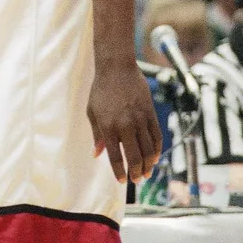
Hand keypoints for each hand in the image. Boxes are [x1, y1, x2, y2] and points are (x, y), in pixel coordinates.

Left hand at [88, 62, 161, 182]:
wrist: (117, 68)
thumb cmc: (100, 90)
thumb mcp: (92, 111)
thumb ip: (96, 135)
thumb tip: (97, 155)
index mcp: (108, 126)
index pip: (115, 156)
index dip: (119, 172)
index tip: (121, 181)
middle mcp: (125, 126)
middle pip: (134, 158)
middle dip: (135, 173)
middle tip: (136, 180)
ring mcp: (140, 120)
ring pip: (148, 151)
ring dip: (148, 165)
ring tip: (146, 173)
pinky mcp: (151, 114)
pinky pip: (157, 138)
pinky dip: (157, 151)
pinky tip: (154, 158)